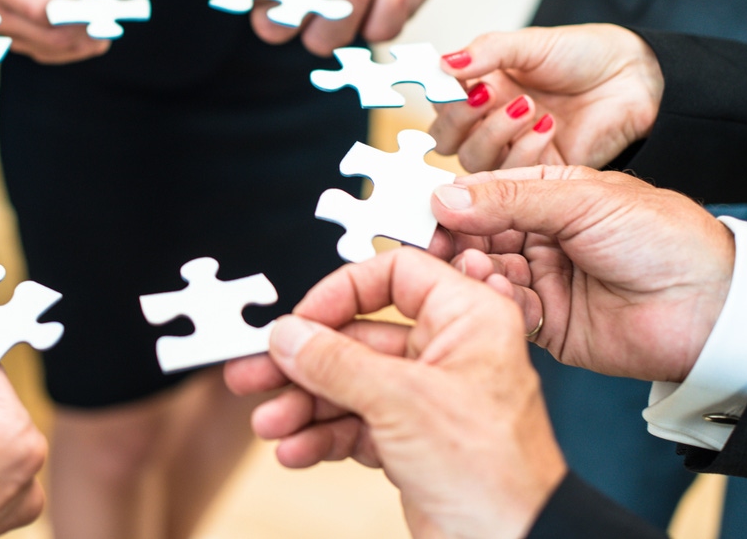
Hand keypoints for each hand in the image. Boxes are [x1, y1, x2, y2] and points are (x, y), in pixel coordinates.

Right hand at [0, 0, 112, 63]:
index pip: (38, 10)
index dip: (75, 10)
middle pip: (52, 36)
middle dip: (89, 22)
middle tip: (119, 2)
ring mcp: (14, 35)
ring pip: (64, 49)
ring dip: (94, 29)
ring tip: (108, 1)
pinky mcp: (34, 47)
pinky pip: (70, 53)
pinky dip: (91, 37)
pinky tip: (98, 15)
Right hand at [225, 249, 565, 538]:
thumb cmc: (493, 472)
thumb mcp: (402, 403)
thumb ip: (336, 363)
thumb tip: (288, 335)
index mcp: (467, 318)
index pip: (395, 274)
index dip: (342, 292)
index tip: (301, 320)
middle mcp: (448, 351)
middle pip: (358, 336)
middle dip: (304, 362)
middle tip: (254, 371)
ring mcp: (429, 397)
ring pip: (350, 383)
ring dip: (305, 404)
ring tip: (270, 423)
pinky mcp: (413, 439)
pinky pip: (355, 423)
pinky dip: (322, 435)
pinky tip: (294, 448)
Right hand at [430, 25, 664, 171]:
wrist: (634, 79)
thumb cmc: (584, 56)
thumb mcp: (531, 44)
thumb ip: (487, 51)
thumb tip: (443, 63)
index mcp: (480, 87)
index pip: (439, 101)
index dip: (441, 95)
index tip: (456, 82)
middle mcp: (489, 120)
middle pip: (445, 138)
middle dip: (460, 118)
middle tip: (485, 95)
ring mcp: (511, 147)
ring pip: (473, 159)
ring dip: (493, 132)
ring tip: (527, 106)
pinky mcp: (538, 172)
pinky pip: (511, 174)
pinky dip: (524, 149)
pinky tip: (548, 125)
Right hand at [432, 166, 735, 382]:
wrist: (712, 307)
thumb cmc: (665, 238)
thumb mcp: (583, 199)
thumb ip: (510, 200)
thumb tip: (446, 196)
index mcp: (548, 194)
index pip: (483, 194)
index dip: (451, 203)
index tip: (421, 211)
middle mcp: (539, 236)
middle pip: (475, 236)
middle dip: (454, 241)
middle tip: (434, 245)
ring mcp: (541, 279)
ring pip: (484, 274)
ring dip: (475, 271)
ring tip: (478, 268)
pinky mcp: (545, 322)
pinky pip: (504, 310)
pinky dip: (496, 302)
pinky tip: (503, 293)